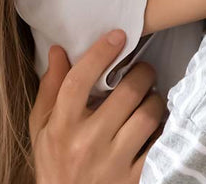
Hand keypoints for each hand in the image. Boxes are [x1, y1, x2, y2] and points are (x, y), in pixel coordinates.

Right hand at [29, 31, 165, 183]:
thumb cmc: (55, 163)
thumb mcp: (43, 128)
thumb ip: (50, 89)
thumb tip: (58, 51)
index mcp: (62, 126)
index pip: (79, 81)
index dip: (100, 53)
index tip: (118, 36)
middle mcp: (87, 143)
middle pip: (125, 93)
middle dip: (141, 74)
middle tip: (143, 71)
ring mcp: (113, 163)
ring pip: (148, 115)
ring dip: (155, 100)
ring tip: (150, 99)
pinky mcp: (135, 179)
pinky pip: (159, 144)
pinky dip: (163, 130)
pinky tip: (156, 126)